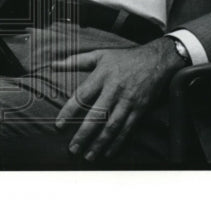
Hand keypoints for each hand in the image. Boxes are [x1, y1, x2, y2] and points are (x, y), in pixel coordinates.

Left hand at [51, 38, 186, 160]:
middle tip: (73, 149)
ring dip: (100, 143)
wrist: (158, 59)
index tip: (59, 126)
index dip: (69, 111)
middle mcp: (115, 89)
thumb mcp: (101, 54)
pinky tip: (109, 152)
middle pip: (97, 116)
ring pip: (112, 125)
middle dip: (84, 134)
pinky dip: (118, 142)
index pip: (82, 95)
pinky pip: (128, 128)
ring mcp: (129, 100)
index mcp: (103, 76)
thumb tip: (53, 65)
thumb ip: (76, 61)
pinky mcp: (140, 108)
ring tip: (89, 156)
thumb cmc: (126, 58)